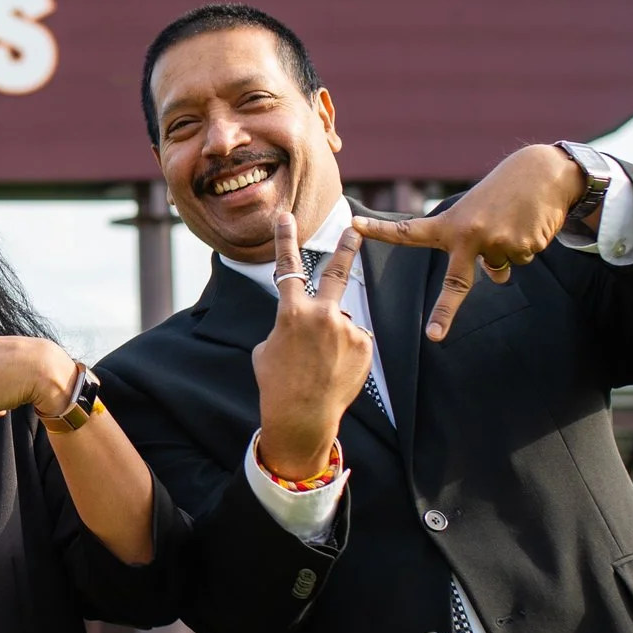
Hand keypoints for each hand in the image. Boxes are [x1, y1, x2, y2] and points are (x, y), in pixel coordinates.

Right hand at [252, 211, 372, 480]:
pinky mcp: (364, 344)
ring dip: (334, 337)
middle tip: (356, 231)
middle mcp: (321, 313)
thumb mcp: (268, 349)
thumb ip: (288, 326)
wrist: (301, 415)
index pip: (287, 267)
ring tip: (323, 364)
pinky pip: (355, 340)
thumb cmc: (277, 383)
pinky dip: (347, 353)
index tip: (287, 217)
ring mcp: (346, 327)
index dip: (285, 239)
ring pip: (342, 322)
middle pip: (337, 272)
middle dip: (347, 248)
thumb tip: (306, 322)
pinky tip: (336, 370)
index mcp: (291, 311)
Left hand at [352, 144, 586, 338]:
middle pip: (456, 283)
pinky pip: (522, 259)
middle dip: (444, 312)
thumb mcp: (478, 214)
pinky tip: (529, 223)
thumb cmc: (505, 191)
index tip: (355, 226)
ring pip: (501, 267)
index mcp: (451, 224)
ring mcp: (496, 242)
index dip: (381, 231)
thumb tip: (498, 278)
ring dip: (509, 249)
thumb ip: (477, 248)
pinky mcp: (522, 246)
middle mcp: (469, 235)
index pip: (410, 232)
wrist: (544, 172)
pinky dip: (527, 245)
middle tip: (433, 336)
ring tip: (513, 220)